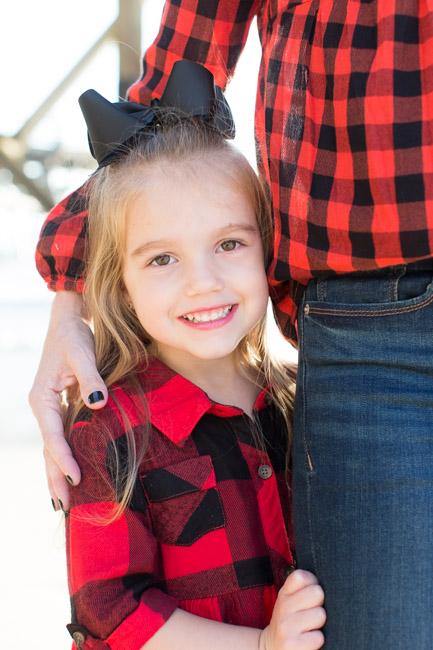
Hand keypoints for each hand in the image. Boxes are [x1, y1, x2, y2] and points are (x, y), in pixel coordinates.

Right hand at [29, 291, 107, 509]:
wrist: (67, 322)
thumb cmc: (73, 335)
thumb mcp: (81, 352)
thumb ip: (91, 378)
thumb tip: (99, 404)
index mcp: (42, 397)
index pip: (52, 435)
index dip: (64, 457)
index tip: (76, 478)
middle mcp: (43, 407)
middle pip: (48, 448)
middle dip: (55, 477)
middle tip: (65, 507)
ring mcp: (50, 409)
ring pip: (53, 447)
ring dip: (57, 473)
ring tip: (64, 502)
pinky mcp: (61, 407)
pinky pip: (61, 438)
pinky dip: (65, 457)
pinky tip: (73, 473)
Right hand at [259, 570, 325, 649]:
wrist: (272, 648)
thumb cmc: (289, 622)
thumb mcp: (289, 601)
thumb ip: (302, 589)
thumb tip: (328, 582)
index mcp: (284, 594)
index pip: (302, 576)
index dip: (313, 582)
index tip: (311, 594)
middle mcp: (283, 607)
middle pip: (317, 592)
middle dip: (320, 603)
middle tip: (312, 612)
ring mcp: (286, 627)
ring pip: (320, 615)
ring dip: (320, 623)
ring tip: (311, 627)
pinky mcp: (293, 645)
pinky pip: (318, 637)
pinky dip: (317, 640)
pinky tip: (308, 639)